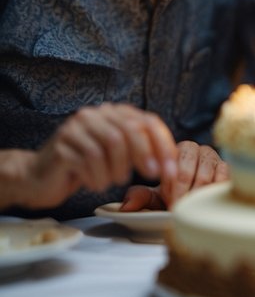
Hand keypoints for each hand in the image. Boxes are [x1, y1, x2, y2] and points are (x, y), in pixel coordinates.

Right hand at [19, 104, 178, 210]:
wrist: (40, 178)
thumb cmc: (86, 168)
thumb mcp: (117, 156)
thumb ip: (141, 151)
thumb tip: (172, 163)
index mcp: (112, 113)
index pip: (147, 121)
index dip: (163, 144)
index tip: (171, 168)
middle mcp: (94, 114)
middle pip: (130, 130)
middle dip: (146, 154)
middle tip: (153, 175)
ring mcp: (75, 127)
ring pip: (111, 144)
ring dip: (118, 168)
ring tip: (115, 180)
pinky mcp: (62, 144)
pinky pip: (89, 159)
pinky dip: (99, 176)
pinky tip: (96, 184)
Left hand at [121, 141, 228, 209]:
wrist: (199, 196)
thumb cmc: (176, 193)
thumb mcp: (156, 196)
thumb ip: (141, 197)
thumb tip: (126, 207)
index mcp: (176, 151)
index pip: (173, 165)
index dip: (172, 188)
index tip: (170, 205)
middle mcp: (197, 149)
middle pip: (190, 170)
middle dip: (184, 193)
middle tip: (181, 209)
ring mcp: (214, 157)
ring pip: (207, 175)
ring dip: (198, 195)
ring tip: (193, 209)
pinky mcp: (230, 166)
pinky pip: (224, 177)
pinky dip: (215, 191)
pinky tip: (209, 203)